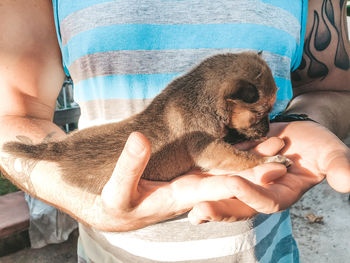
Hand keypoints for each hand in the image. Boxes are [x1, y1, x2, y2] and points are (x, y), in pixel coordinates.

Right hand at [93, 132, 286, 231]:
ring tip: (273, 139)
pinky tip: (242, 138)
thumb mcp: (117, 190)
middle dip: (257, 165)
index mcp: (181, 195)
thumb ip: (129, 167)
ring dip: (249, 156)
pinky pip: (213, 160)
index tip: (273, 169)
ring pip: (225, 167)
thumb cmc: (116, 203)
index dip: (246, 179)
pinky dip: (231, 151)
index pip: (219, 186)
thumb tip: (140, 138)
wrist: (116, 208)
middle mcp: (193, 188)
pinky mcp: (187, 171)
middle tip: (283, 147)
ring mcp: (192, 179)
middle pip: (230, 176)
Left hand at [188, 121, 349, 223]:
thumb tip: (348, 181)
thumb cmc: (316, 144)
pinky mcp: (232, 169)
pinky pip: (216, 176)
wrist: (296, 131)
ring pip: (223, 194)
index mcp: (281, 194)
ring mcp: (243, 182)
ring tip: (187, 204)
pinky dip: (202, 181)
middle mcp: (259, 192)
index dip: (254, 194)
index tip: (238, 184)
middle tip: (199, 210)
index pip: (267, 200)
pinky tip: (182, 182)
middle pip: (238, 204)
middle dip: (220, 207)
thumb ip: (339, 167)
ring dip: (206, 198)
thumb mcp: (330, 153)